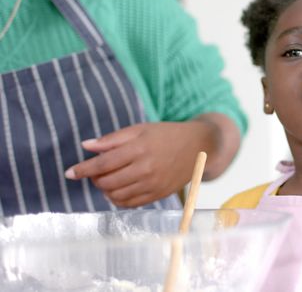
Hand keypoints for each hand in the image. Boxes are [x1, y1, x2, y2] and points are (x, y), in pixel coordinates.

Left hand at [65, 113, 239, 206]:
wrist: (198, 147)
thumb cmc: (167, 135)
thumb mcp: (140, 129)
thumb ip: (112, 139)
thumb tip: (86, 146)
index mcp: (140, 149)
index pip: (103, 164)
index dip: (83, 169)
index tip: (69, 173)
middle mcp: (146, 169)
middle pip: (107, 182)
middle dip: (94, 179)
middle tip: (94, 172)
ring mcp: (153, 184)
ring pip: (116, 195)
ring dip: (105, 189)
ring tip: (106, 180)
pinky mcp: (158, 195)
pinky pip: (130, 204)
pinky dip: (118, 199)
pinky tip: (117, 189)